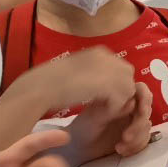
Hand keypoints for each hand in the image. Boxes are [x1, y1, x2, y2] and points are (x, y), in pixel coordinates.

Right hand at [23, 46, 138, 114]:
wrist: (40, 87)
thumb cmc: (52, 83)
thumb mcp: (77, 72)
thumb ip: (94, 74)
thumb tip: (107, 84)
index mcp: (99, 52)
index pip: (120, 69)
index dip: (114, 85)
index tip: (100, 98)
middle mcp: (106, 56)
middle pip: (127, 77)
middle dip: (120, 93)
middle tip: (103, 105)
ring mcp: (107, 68)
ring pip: (127, 89)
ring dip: (117, 102)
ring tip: (101, 110)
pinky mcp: (106, 84)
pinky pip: (121, 100)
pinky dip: (113, 110)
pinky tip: (99, 114)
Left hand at [63, 82, 153, 164]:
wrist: (78, 148)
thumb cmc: (83, 128)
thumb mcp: (95, 117)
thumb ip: (113, 109)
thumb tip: (133, 102)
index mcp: (120, 96)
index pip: (141, 91)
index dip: (145, 101)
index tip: (141, 113)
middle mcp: (129, 107)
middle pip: (147, 110)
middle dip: (139, 126)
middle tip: (126, 137)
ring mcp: (132, 122)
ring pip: (147, 127)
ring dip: (137, 139)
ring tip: (119, 148)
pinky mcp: (134, 136)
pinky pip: (144, 140)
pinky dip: (135, 147)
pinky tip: (121, 151)